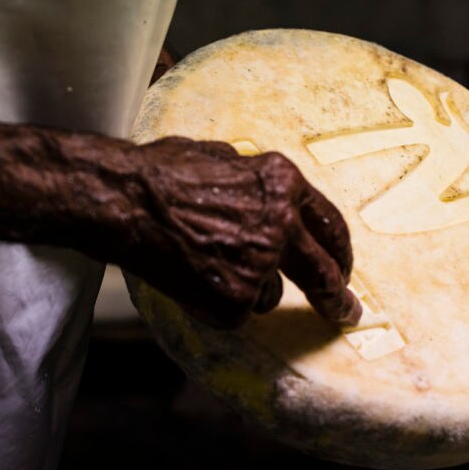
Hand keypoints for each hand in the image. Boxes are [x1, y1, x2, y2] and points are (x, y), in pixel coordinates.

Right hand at [124, 137, 361, 328]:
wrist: (124, 203)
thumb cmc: (160, 174)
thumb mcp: (220, 155)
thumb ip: (251, 179)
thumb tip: (259, 191)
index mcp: (283, 185)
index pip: (329, 224)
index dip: (339, 250)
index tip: (343, 269)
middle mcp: (281, 225)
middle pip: (323, 273)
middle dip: (336, 298)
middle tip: (344, 313)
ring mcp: (259, 266)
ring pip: (269, 295)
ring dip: (247, 289)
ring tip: (205, 266)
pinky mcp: (234, 301)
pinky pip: (235, 312)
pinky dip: (214, 303)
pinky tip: (189, 279)